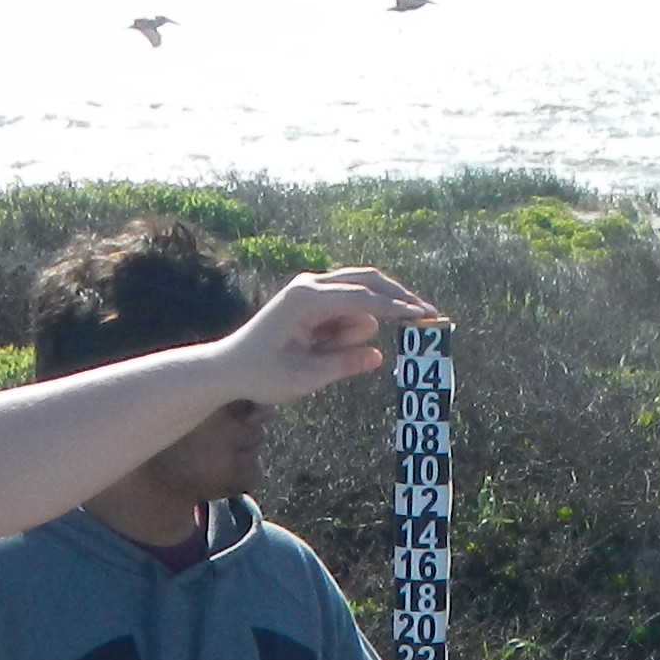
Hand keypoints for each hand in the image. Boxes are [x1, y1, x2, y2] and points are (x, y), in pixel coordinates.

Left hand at [224, 268, 441, 406]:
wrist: (230, 367)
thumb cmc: (261, 374)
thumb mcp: (303, 378)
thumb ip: (342, 365)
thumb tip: (379, 355)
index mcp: (305, 298)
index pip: (361, 297)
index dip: (394, 307)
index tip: (423, 317)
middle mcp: (310, 285)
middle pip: (368, 281)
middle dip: (398, 298)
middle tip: (429, 316)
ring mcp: (313, 290)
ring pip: (360, 302)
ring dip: (356, 332)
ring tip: (318, 358)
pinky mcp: (316, 301)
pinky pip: (348, 312)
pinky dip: (349, 332)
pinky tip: (320, 351)